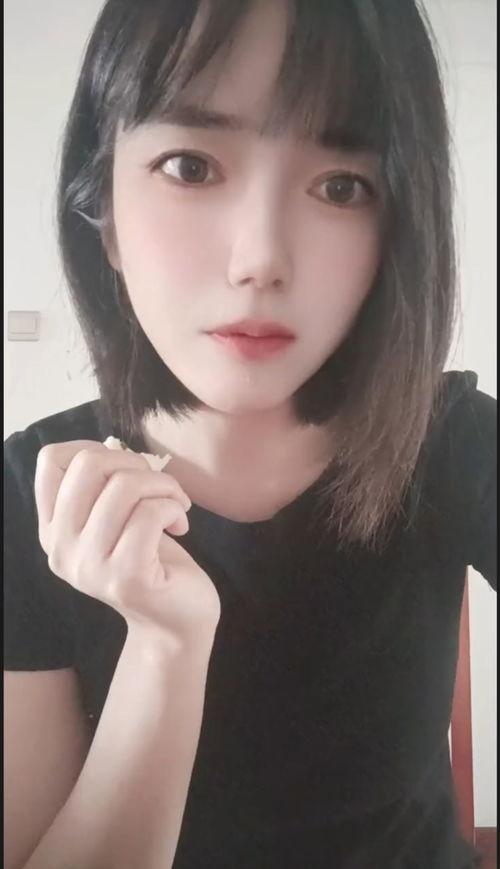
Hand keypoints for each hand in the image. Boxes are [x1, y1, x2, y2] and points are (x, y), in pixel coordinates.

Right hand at [34, 440, 220, 654]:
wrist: (175, 621)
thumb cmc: (149, 558)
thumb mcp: (114, 518)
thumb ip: (102, 485)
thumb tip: (113, 446)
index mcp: (52, 529)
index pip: (50, 460)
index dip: (95, 449)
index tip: (125, 471)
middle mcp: (60, 548)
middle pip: (88, 464)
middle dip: (135, 463)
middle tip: (158, 487)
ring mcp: (89, 566)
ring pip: (124, 485)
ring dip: (164, 486)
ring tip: (176, 505)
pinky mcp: (126, 577)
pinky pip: (150, 512)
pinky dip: (174, 507)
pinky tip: (181, 523)